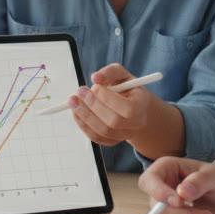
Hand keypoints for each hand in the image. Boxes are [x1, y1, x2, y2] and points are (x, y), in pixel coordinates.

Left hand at [68, 63, 182, 158]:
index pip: (127, 109)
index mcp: (141, 106)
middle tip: (79, 92)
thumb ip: (111, 72)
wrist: (135, 108)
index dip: (108, 99)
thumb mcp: (124, 75)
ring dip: (84, 116)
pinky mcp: (112, 141)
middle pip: (113, 122)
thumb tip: (96, 77)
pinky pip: (96, 137)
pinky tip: (76, 112)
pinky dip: (83, 124)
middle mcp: (135, 124)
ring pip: (103, 132)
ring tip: (73, 101)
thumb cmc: (128, 89)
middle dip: (93, 106)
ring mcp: (124, 135)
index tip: (94, 86)